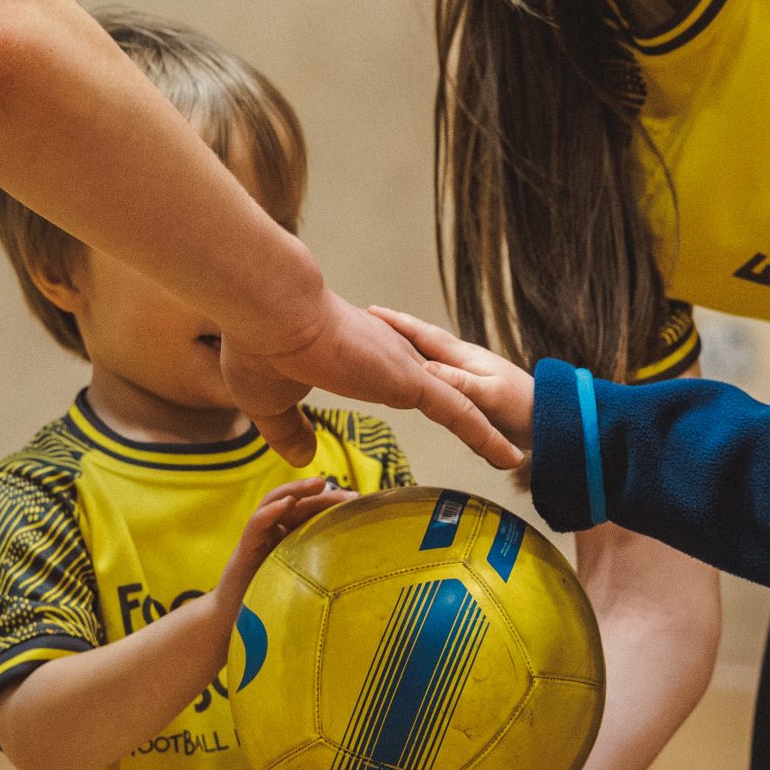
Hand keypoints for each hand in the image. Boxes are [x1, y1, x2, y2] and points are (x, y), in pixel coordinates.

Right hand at [202, 477, 351, 671]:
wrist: (236, 623)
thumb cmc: (272, 604)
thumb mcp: (304, 584)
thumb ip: (324, 571)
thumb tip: (364, 570)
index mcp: (289, 537)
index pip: (311, 511)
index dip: (333, 503)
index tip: (359, 500)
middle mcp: (274, 533)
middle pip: (298, 504)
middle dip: (322, 495)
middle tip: (348, 494)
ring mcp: (258, 538)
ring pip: (274, 503)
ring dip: (295, 491)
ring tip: (317, 483)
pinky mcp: (244, 549)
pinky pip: (255, 524)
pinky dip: (269, 512)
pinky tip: (285, 504)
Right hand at [222, 290, 522, 472]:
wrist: (268, 312)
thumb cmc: (257, 347)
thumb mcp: (269, 402)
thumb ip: (289, 430)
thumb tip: (304, 458)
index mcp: (360, 359)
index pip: (400, 379)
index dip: (420, 392)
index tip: (433, 405)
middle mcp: (390, 358)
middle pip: (441, 390)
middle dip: (467, 411)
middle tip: (492, 435)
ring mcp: (403, 367)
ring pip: (457, 404)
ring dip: (484, 430)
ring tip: (511, 455)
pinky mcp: (410, 379)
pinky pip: (459, 413)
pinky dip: (483, 436)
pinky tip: (506, 457)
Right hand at [368, 305, 534, 452]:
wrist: (551, 417)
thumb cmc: (523, 408)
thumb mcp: (489, 396)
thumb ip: (458, 383)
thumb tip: (422, 370)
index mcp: (464, 357)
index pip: (426, 335)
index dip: (399, 323)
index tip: (373, 312)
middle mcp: (462, 358)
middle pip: (422, 339)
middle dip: (396, 327)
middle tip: (367, 319)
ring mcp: (466, 370)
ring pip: (428, 353)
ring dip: (405, 343)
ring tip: (379, 339)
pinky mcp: (469, 384)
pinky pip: (436, 369)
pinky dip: (419, 362)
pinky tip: (409, 369)